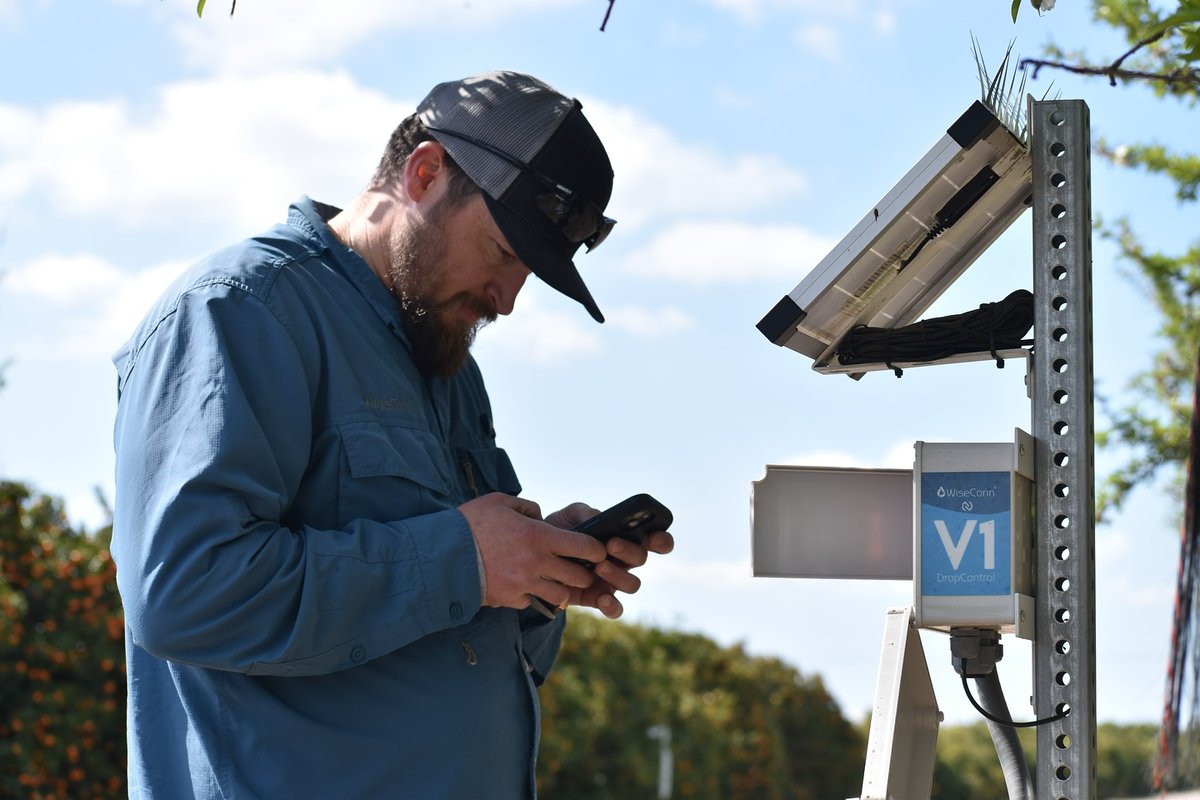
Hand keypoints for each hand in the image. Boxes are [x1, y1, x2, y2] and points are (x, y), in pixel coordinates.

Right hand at [460, 493, 606, 611]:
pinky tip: (522, 585)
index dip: (596, 549)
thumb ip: (528, 508)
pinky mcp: (510, 600)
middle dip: (583, 573)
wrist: (442, 555)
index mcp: (538, 536)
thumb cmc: (471, 523)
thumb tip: (540, 517)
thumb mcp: (500, 502)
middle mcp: (536, 563)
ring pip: (560, 595)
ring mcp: (524, 585)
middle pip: (578, 576)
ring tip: (553, 580)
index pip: (584, 547)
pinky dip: (531, 596)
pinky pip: (531, 602)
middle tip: (579, 569)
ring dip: (560, 588)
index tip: (598, 550)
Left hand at [545, 505, 675, 619]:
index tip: (654, 537)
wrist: (534, 556)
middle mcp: (623, 560)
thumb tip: (600, 517)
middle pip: (641, 558)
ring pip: (632, 584)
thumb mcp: (569, 516)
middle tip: (611, 544)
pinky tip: (602, 598)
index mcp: (624, 538)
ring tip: (598, 566)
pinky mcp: (598, 599)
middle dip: (629, 551)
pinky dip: (612, 606)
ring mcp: (613, 581)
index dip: (661, 540)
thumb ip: (584, 512)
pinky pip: (615, 609)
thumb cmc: (558, 532)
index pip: (654, 540)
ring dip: (618, 575)